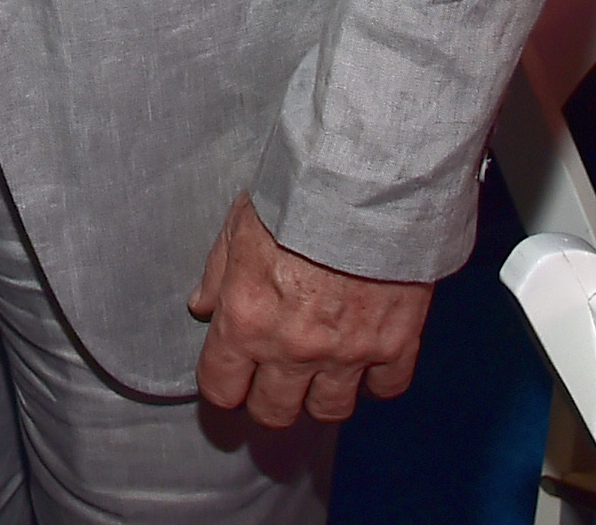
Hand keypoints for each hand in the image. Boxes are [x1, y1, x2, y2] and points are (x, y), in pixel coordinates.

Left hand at [189, 193, 432, 425]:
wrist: (361, 184)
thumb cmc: (294, 196)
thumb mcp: (238, 225)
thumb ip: (217, 273)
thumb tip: (201, 307)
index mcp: (246, 319)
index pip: (221, 386)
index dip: (221, 383)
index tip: (228, 373)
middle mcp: (294, 348)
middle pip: (274, 412)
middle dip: (267, 398)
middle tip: (271, 376)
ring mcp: (347, 353)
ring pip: (329, 410)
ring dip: (319, 394)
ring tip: (316, 369)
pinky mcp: (393, 346)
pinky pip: (383, 389)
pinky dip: (373, 380)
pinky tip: (363, 359)